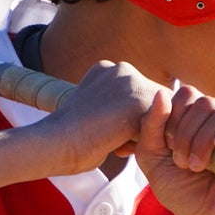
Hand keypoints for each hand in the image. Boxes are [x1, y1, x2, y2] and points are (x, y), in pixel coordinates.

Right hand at [33, 60, 160, 174]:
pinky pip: (159, 128)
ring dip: (143, 134)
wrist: (56, 144)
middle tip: (115, 143)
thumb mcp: (97, 114)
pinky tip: (121, 146)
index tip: (107, 134)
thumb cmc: (73, 141)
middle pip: (152, 105)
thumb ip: (118, 110)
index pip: (139, 98)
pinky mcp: (139, 100)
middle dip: (140, 127)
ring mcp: (132, 81)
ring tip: (116, 144)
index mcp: (110, 69)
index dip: (130, 123)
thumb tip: (139, 121)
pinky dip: (144, 143)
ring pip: (158, 116)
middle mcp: (122, 68)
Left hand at [134, 85, 214, 214]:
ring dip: (205, 138)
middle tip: (182, 162)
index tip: (168, 146)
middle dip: (187, 132)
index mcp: (197, 116)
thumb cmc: (181, 189)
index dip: (174, 116)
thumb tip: (160, 92)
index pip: (187, 94)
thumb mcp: (153, 158)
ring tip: (197, 166)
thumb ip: (150, 126)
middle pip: (204, 102)